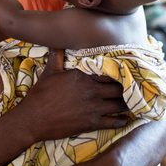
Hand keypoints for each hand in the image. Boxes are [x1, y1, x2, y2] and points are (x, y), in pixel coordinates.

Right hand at [12, 48, 128, 142]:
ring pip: (119, 105)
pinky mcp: (92, 123)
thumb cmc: (41, 94)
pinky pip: (114, 122)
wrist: (34, 118)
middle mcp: (92, 91)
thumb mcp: (49, 72)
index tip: (124, 71)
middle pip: (118, 88)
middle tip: (131, 87)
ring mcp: (94, 108)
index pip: (109, 71)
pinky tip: (125, 119)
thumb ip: (57, 56)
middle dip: (125, 87)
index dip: (118, 71)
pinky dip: (122, 121)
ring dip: (126, 103)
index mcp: (83, 76)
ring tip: (131, 101)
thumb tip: (56, 42)